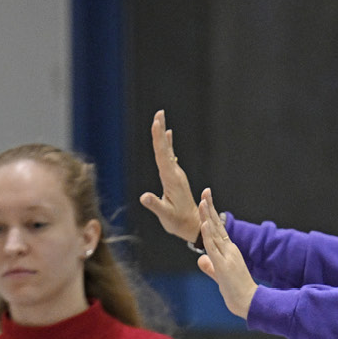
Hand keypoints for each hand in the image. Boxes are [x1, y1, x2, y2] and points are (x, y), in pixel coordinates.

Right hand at [138, 110, 201, 245]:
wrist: (193, 225)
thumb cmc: (178, 222)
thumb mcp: (166, 215)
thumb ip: (155, 205)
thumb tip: (144, 197)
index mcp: (172, 180)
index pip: (163, 155)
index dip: (159, 139)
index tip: (157, 124)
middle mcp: (175, 174)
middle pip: (166, 149)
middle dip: (161, 130)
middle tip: (159, 113)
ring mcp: (176, 174)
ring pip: (167, 150)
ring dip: (162, 135)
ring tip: (159, 119)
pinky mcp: (175, 177)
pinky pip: (170, 156)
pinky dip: (167, 144)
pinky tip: (167, 135)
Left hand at [195, 189, 257, 318]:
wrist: (247, 302)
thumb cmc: (236, 291)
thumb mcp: (219, 276)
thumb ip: (210, 267)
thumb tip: (201, 261)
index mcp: (228, 251)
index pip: (218, 228)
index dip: (211, 214)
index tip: (205, 200)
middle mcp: (229, 250)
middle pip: (217, 225)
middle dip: (209, 207)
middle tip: (205, 191)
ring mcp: (227, 256)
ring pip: (214, 233)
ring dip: (207, 216)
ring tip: (202, 201)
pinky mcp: (223, 265)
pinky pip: (213, 248)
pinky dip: (208, 235)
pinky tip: (204, 223)